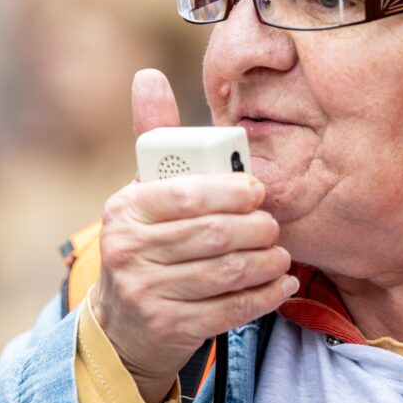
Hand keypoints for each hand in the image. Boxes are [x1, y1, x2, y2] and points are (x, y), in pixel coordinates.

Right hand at [91, 69, 297, 402]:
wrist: (121, 322)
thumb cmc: (145, 239)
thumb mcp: (142, 190)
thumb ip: (155, 136)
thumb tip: (148, 74)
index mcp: (126, 209)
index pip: (186, 195)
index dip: (230, 192)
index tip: (258, 191)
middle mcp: (128, 250)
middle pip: (211, 235)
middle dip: (255, 228)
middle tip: (274, 225)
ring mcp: (145, 293)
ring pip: (224, 273)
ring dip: (264, 262)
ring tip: (280, 254)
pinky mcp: (168, 328)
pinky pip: (228, 310)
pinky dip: (263, 296)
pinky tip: (280, 284)